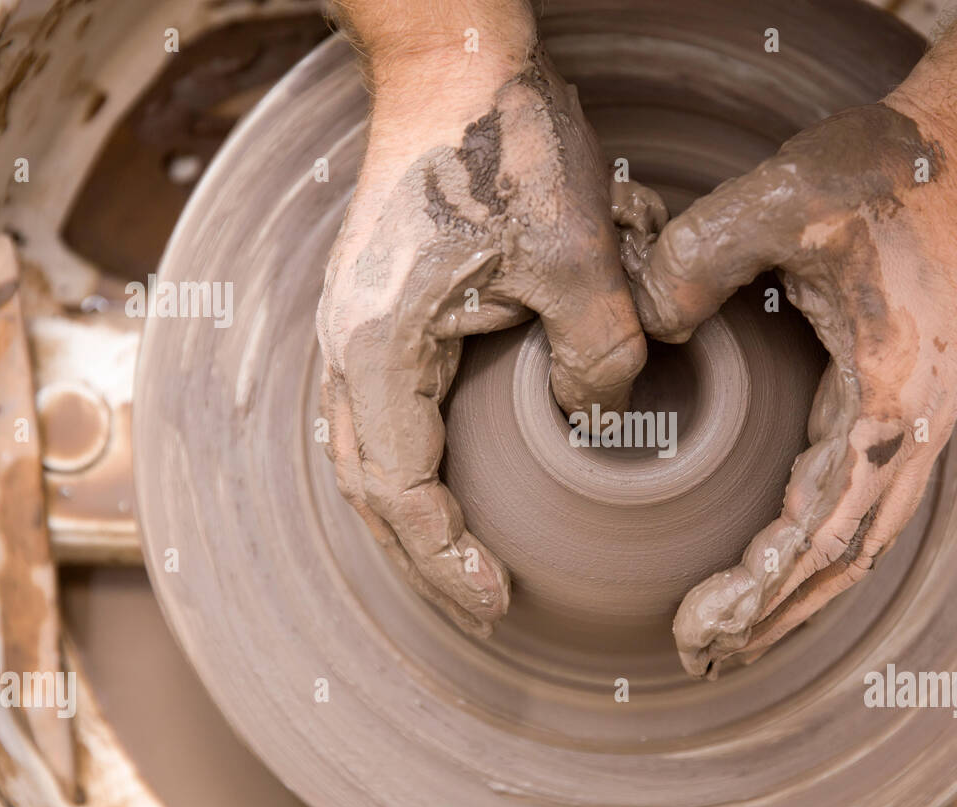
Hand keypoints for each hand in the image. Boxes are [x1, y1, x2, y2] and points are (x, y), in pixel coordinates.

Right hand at [317, 41, 646, 636]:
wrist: (453, 56)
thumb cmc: (503, 143)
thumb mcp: (577, 257)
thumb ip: (601, 357)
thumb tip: (604, 420)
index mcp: (381, 347)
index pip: (401, 492)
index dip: (447, 559)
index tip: (498, 599)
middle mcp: (351, 345)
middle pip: (368, 485)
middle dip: (421, 553)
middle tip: (480, 599)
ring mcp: (361, 322)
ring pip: (372, 449)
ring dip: (415, 511)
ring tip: (465, 556)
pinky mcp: (385, 301)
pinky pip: (388, 406)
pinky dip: (418, 459)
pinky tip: (459, 472)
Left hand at [627, 103, 956, 677]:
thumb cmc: (886, 176)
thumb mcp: (782, 199)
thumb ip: (698, 260)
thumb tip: (644, 333)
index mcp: (889, 398)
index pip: (823, 527)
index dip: (759, 586)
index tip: (698, 624)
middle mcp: (913, 430)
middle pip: (847, 558)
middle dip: (776, 615)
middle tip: (703, 655)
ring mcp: (915, 425)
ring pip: (862, 542)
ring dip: (800, 596)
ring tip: (736, 636)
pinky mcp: (902, 412)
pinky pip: (863, 504)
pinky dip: (819, 552)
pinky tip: (780, 566)